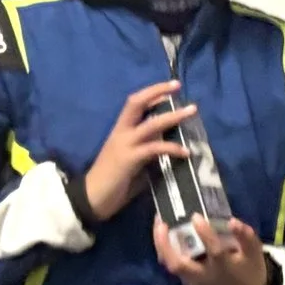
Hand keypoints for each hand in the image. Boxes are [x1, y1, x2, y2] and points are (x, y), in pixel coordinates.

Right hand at [84, 84, 198, 221]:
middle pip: (136, 103)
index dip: (151, 93)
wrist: (92, 198)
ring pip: (150, 124)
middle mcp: (121, 133)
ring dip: (173, 116)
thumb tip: (169, 145)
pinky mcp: (129, 159)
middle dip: (158, 92)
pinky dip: (172, 148)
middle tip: (177, 85)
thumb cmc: (114, 182)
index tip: (170, 88)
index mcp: (120, 131)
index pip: (134, 104)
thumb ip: (149, 151)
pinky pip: (154, 148)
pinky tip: (185, 152)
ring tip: (191, 111)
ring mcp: (124, 144)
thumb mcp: (134, 162)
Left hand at [154, 213, 272, 284]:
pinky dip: (165, 249)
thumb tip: (232, 221)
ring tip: (159, 223)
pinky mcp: (187, 281)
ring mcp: (193, 281)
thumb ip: (246, 237)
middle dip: (165, 244)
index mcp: (224, 268)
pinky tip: (164, 233)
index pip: (214, 251)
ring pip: (171, 265)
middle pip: (178, 264)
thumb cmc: (249, 270)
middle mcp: (204, 276)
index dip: (205, 234)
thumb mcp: (254, 253)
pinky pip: (172, 264)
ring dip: (161, 245)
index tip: (196, 216)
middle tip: (161, 222)